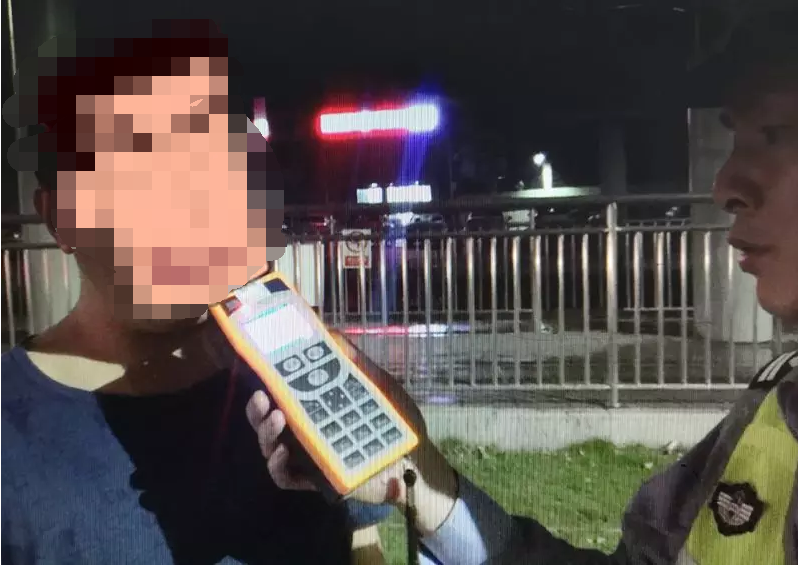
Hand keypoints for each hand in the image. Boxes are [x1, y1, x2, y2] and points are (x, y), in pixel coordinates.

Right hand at [245, 331, 457, 526]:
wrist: (417, 459)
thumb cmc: (397, 421)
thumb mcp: (376, 383)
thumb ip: (353, 360)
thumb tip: (329, 331)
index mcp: (314, 406)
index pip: (280, 393)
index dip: (265, 381)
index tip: (258, 365)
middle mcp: (305, 429)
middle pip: (266, 419)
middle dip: (256, 409)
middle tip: (261, 397)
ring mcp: (306, 456)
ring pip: (269, 445)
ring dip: (266, 432)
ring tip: (276, 418)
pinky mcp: (313, 480)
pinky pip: (283, 477)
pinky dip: (277, 466)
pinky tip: (282, 452)